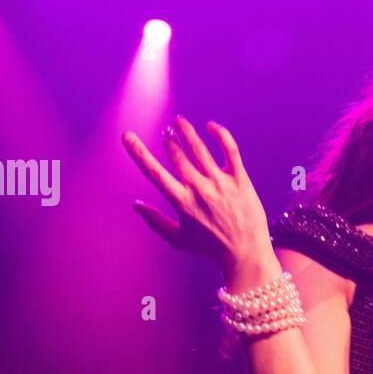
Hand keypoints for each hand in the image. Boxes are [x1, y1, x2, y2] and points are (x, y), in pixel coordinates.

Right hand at [122, 115, 272, 274]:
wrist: (245, 252)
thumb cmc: (210, 248)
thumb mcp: (178, 240)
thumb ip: (155, 221)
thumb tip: (135, 204)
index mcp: (182, 202)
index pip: (154, 172)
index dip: (138, 152)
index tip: (127, 136)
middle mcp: (200, 189)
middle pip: (178, 156)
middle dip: (169, 140)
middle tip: (166, 132)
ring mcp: (221, 183)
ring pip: (200, 148)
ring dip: (187, 132)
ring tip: (179, 121)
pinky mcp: (240, 179)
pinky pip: (230, 150)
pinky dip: (221, 135)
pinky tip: (211, 126)